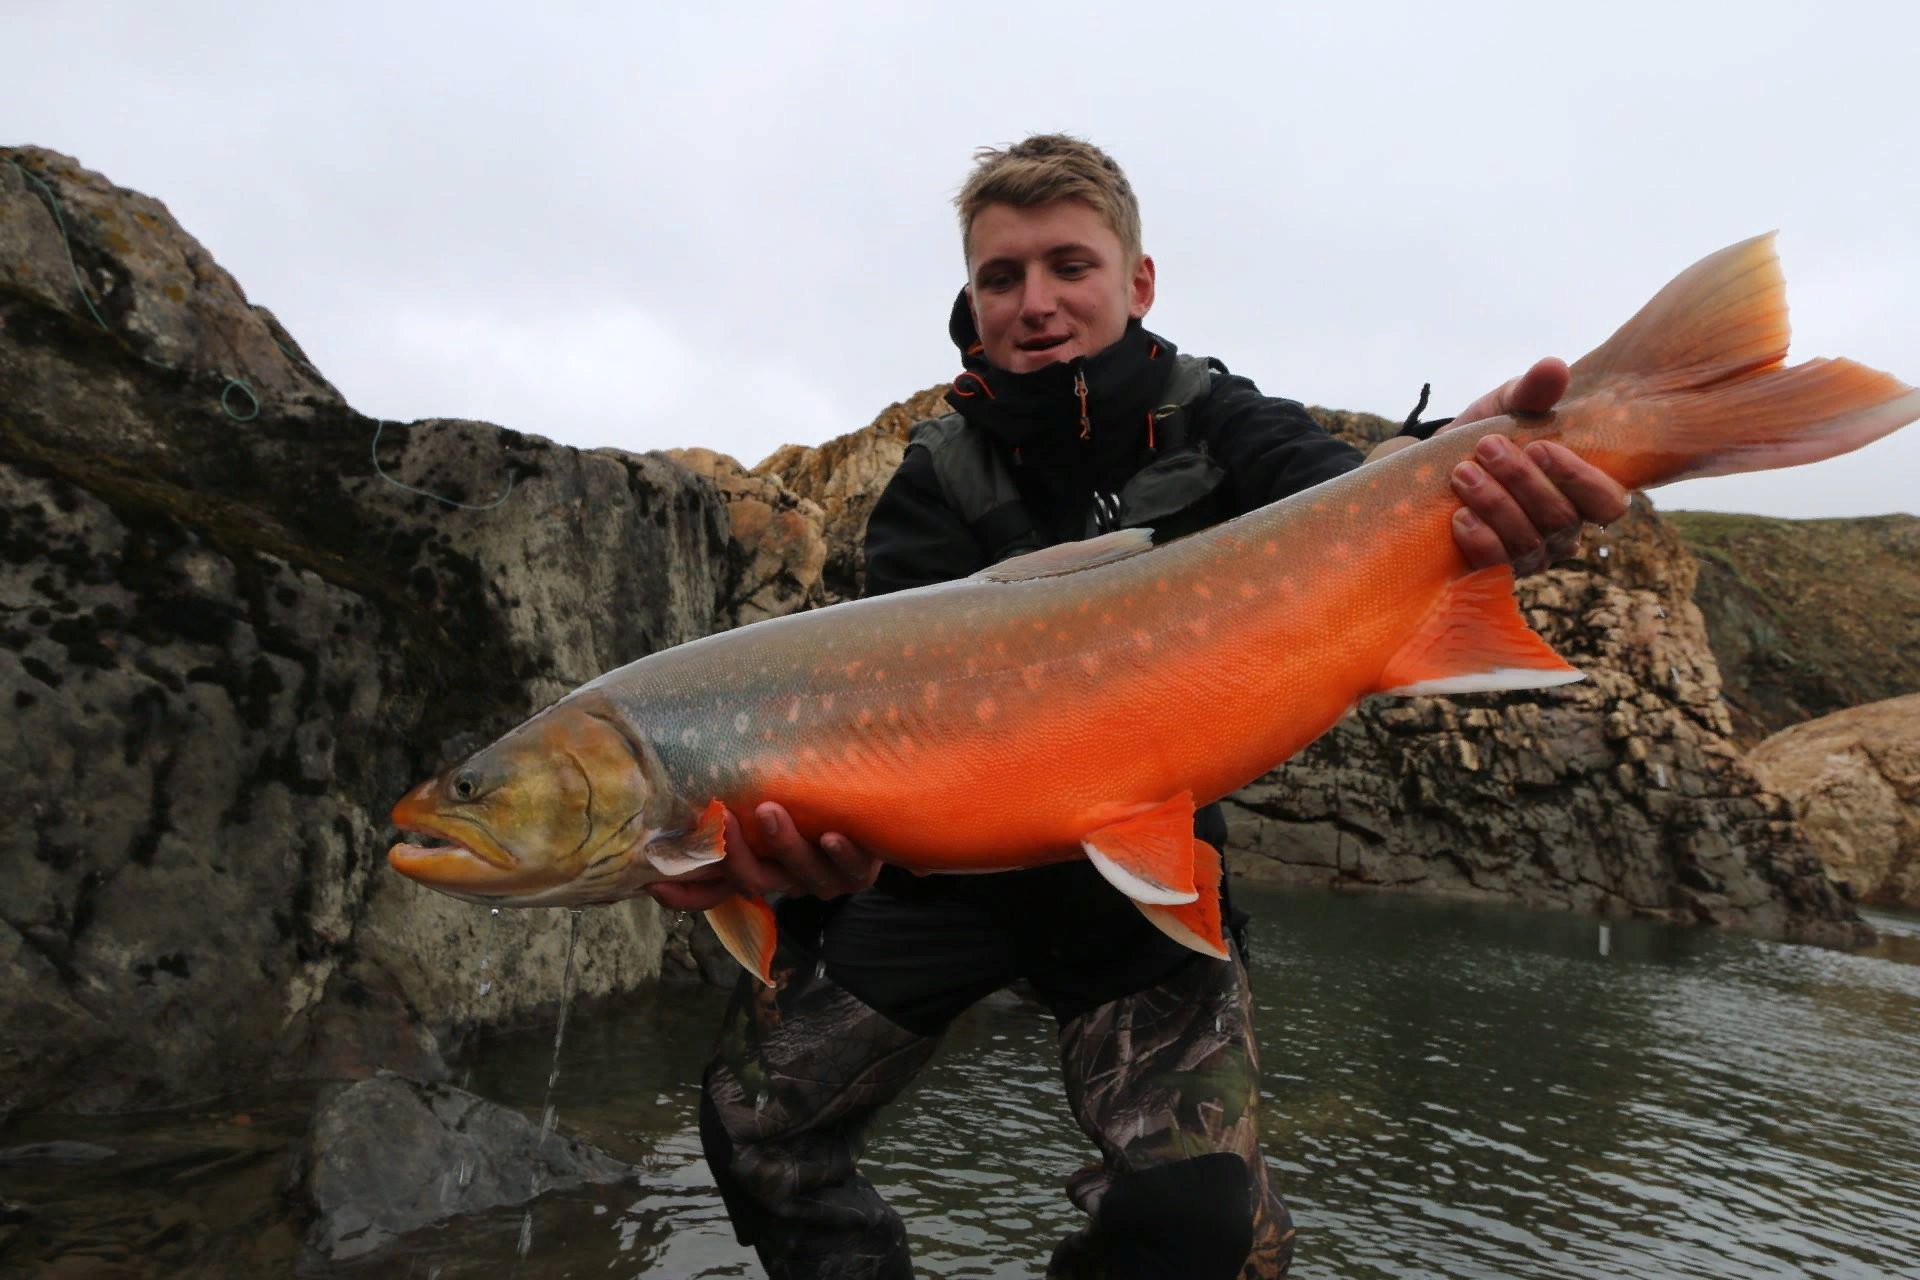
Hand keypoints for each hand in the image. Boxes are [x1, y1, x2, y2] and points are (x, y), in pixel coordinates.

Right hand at [645, 802, 882, 912]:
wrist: (879, 820)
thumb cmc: (813, 810)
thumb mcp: (766, 814)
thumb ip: (733, 813)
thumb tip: (678, 800)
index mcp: (761, 870)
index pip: (714, 892)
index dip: (684, 894)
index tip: (654, 883)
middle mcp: (789, 880)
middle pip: (754, 881)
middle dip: (738, 854)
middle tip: (727, 818)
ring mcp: (825, 878)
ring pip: (802, 874)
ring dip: (786, 843)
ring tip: (772, 810)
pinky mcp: (861, 870)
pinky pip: (852, 869)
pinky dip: (842, 853)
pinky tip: (834, 835)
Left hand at [1444, 357, 1628, 574]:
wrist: (1434, 470)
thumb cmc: (1487, 437)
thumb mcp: (1507, 407)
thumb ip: (1532, 391)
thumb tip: (1553, 367)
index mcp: (1583, 495)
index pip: (1609, 504)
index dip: (1580, 481)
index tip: (1539, 446)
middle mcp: (1564, 533)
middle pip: (1562, 520)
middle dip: (1522, 481)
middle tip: (1487, 448)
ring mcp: (1530, 557)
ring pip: (1527, 543)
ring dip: (1495, 505)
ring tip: (1463, 474)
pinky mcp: (1493, 572)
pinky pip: (1495, 567)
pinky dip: (1479, 541)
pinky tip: (1459, 516)